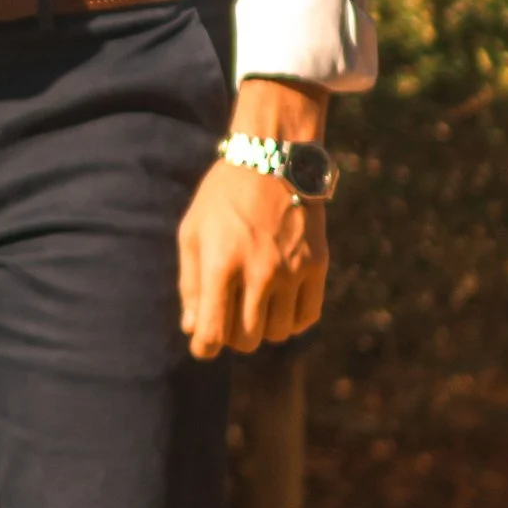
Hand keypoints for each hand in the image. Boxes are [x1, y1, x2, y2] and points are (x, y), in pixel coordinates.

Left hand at [178, 84, 331, 358]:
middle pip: (246, 340)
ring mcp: (291, 271)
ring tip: (254, 304)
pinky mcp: (316, 266)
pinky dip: (291, 320)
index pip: (213, 335)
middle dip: (232, 336)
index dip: (204, 348)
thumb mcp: (192, 232)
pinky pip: (306, 318)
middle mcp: (258, 273)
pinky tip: (279, 303)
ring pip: (277, 334)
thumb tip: (194, 331)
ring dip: (262, 327)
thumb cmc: (222, 197)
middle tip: (228, 315)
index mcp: (220, 265)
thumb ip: (190, 285)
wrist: (272, 159)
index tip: (203, 343)